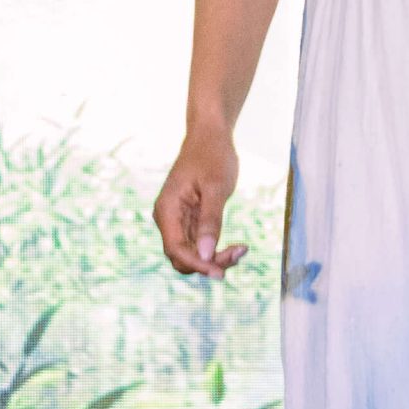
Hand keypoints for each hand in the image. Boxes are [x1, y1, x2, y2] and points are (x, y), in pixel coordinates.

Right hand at [153, 128, 247, 278]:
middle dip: (208, 262)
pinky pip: (200, 244)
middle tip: (238, 254)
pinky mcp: (190, 220)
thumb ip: (210, 221)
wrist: (210, 136)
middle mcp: (168, 219)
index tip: (221, 272)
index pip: (175, 249)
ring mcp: (178, 221)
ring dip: (215, 258)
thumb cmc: (212, 156)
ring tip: (241, 250)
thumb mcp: (215, 188)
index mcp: (167, 210)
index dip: (197, 264)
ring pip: (192, 253)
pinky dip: (217, 249)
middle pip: (182, 256)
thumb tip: (206, 254)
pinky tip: (238, 246)